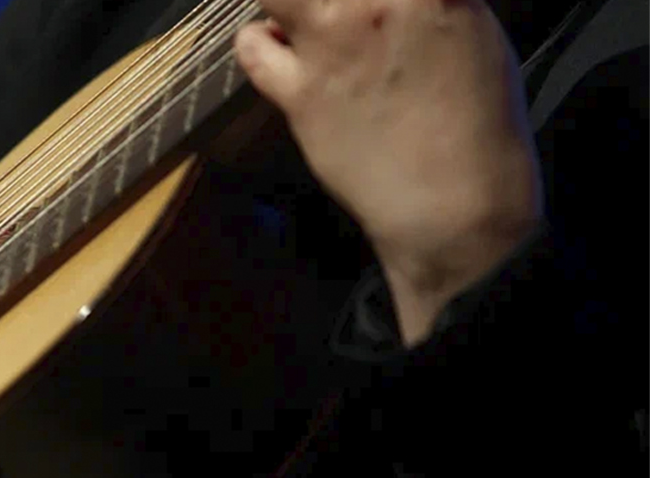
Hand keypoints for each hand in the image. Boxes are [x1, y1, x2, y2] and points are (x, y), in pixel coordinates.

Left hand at [235, 0, 543, 343]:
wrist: (455, 203)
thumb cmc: (480, 123)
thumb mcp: (471, 29)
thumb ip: (424, 0)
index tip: (370, 4)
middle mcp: (376, 3)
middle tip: (337, 11)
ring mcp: (332, 45)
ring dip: (290, 2)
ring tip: (302, 13)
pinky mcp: (298, 90)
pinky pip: (251, 46)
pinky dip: (257, 39)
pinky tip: (278, 45)